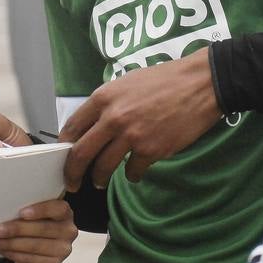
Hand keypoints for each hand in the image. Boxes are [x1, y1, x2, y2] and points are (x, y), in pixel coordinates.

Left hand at [0, 198, 77, 262]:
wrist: (41, 256)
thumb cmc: (35, 228)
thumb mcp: (35, 216)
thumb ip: (26, 211)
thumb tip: (1, 209)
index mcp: (65, 212)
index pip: (58, 208)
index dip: (40, 210)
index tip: (22, 213)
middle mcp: (69, 230)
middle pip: (42, 229)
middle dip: (16, 229)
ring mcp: (63, 249)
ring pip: (34, 245)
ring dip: (9, 243)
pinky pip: (30, 259)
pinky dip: (12, 254)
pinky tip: (0, 249)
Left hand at [60, 47, 219, 189]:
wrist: (199, 85)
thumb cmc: (164, 80)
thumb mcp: (127, 82)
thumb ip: (108, 103)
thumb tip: (94, 124)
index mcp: (103, 98)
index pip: (72, 127)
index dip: (65, 146)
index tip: (64, 156)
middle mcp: (113, 118)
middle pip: (81, 153)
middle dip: (73, 173)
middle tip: (72, 183)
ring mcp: (131, 136)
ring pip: (104, 167)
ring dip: (99, 178)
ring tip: (100, 181)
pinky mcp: (151, 151)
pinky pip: (133, 171)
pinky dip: (132, 175)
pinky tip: (135, 173)